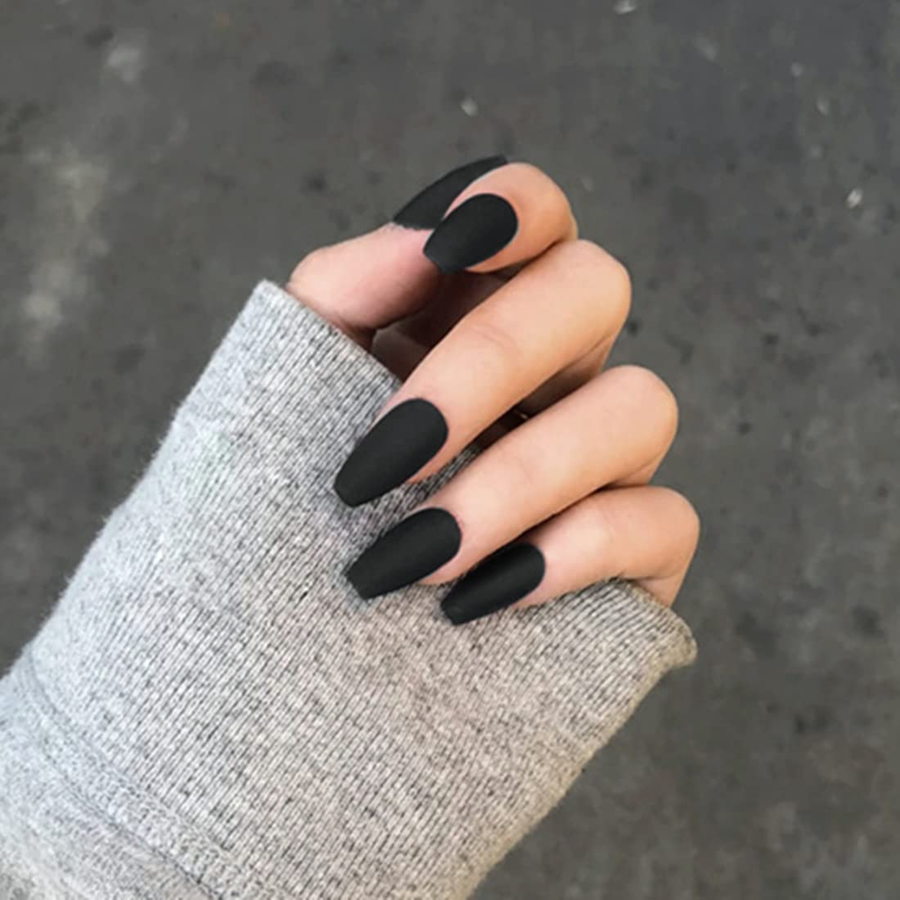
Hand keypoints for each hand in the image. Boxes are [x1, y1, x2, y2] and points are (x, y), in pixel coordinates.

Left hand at [287, 158, 698, 623]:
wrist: (302, 662)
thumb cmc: (296, 510)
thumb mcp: (293, 389)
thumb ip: (346, 294)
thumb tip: (421, 233)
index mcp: (477, 313)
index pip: (535, 213)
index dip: (513, 208)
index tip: (443, 252)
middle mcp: (557, 370)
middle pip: (595, 290)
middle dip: (491, 363)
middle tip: (387, 459)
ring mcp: (608, 460)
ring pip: (640, 407)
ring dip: (521, 476)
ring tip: (414, 559)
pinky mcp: (641, 554)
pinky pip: (663, 522)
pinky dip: (571, 554)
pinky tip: (479, 600)